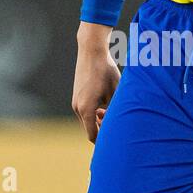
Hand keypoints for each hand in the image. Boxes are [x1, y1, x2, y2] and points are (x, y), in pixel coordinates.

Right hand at [72, 24, 120, 142]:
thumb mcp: (115, 92)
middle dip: (102, 129)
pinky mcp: (76, 97)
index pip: (93, 136)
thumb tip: (117, 125)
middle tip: (116, 120)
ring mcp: (75, 102)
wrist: (91, 51)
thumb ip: (114, 111)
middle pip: (89, 129)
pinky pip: (85, 112)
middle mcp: (77, 108)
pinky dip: (93, 113)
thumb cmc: (106, 71)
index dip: (104, 141)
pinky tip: (103, 104)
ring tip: (110, 110)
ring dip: (98, 120)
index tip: (115, 140)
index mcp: (86, 109)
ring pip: (87, 121)